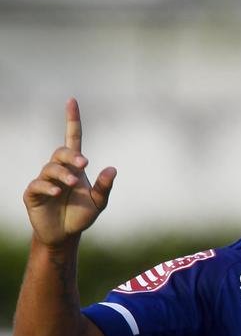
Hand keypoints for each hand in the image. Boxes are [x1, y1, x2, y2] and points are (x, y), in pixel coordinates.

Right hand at [23, 99, 116, 247]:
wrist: (65, 234)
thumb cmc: (81, 214)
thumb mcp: (98, 202)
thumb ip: (105, 186)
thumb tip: (112, 169)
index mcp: (75, 167)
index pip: (72, 138)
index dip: (72, 120)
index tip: (72, 101)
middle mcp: (58, 170)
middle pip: (61, 152)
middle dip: (71, 155)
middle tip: (84, 163)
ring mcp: (44, 180)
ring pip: (50, 168)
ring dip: (63, 174)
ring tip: (73, 183)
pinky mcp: (33, 193)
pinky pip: (38, 185)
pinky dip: (48, 187)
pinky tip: (57, 192)